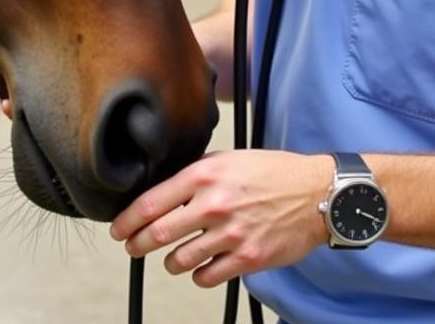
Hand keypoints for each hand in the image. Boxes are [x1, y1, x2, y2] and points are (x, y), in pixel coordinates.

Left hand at [109, 150, 330, 287]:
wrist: (316, 193)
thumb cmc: (273, 172)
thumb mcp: (229, 158)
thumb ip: (196, 173)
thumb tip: (164, 189)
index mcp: (205, 174)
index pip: (152, 202)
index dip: (127, 220)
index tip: (118, 228)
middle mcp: (214, 204)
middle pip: (158, 234)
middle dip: (137, 244)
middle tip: (132, 247)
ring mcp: (230, 234)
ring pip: (180, 260)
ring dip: (170, 262)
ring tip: (171, 258)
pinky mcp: (247, 258)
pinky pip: (207, 277)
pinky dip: (198, 275)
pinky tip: (201, 267)